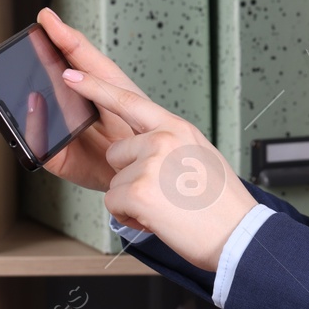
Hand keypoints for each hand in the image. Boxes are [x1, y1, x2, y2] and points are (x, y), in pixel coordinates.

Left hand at [37, 6, 257, 267]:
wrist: (239, 235)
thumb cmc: (222, 203)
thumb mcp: (200, 156)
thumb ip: (170, 143)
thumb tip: (145, 148)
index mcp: (177, 128)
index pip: (128, 100)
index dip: (95, 87)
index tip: (70, 73)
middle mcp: (163, 139)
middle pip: (116, 152)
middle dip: (129, 175)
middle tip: (165, 192)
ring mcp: (150, 163)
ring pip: (115, 182)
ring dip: (132, 199)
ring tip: (167, 206)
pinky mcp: (138, 191)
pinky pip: (114, 204)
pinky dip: (132, 217)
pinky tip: (160, 218)